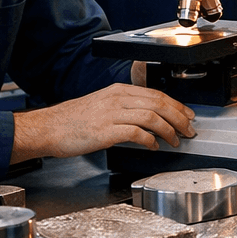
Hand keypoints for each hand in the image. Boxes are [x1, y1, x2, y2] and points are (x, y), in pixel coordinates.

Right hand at [11, 83, 195, 161]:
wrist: (47, 128)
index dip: (177, 105)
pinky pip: (137, 133)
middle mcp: (117, 99)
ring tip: (175, 141)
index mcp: (118, 91)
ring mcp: (112, 114)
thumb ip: (124, 108)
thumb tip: (149, 118)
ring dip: (169, 130)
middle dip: (179, 117)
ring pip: (152, 116)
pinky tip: (154, 146)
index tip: (188, 115)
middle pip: (159, 103)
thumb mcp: (102, 105)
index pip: (157, 94)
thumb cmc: (72, 121)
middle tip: (189, 130)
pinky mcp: (106, 131)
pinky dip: (151, 140)